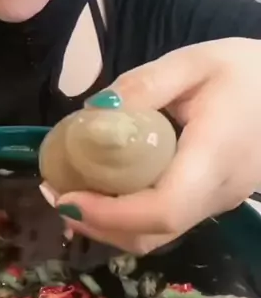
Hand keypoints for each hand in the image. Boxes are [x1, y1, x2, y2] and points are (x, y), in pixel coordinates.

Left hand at [53, 37, 260, 253]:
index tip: (67, 197)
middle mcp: (218, 192)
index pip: (163, 209)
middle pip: (154, 234)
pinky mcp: (215, 200)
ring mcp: (220, 202)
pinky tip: (105, 189)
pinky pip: (168, 221)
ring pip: (160, 235)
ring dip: (111, 225)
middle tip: (54, 195)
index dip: (111, 215)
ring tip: (70, 194)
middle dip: (99, 225)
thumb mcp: (192, 62)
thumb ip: (143, 85)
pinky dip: (130, 216)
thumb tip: (92, 112)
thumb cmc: (247, 69)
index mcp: (213, 157)